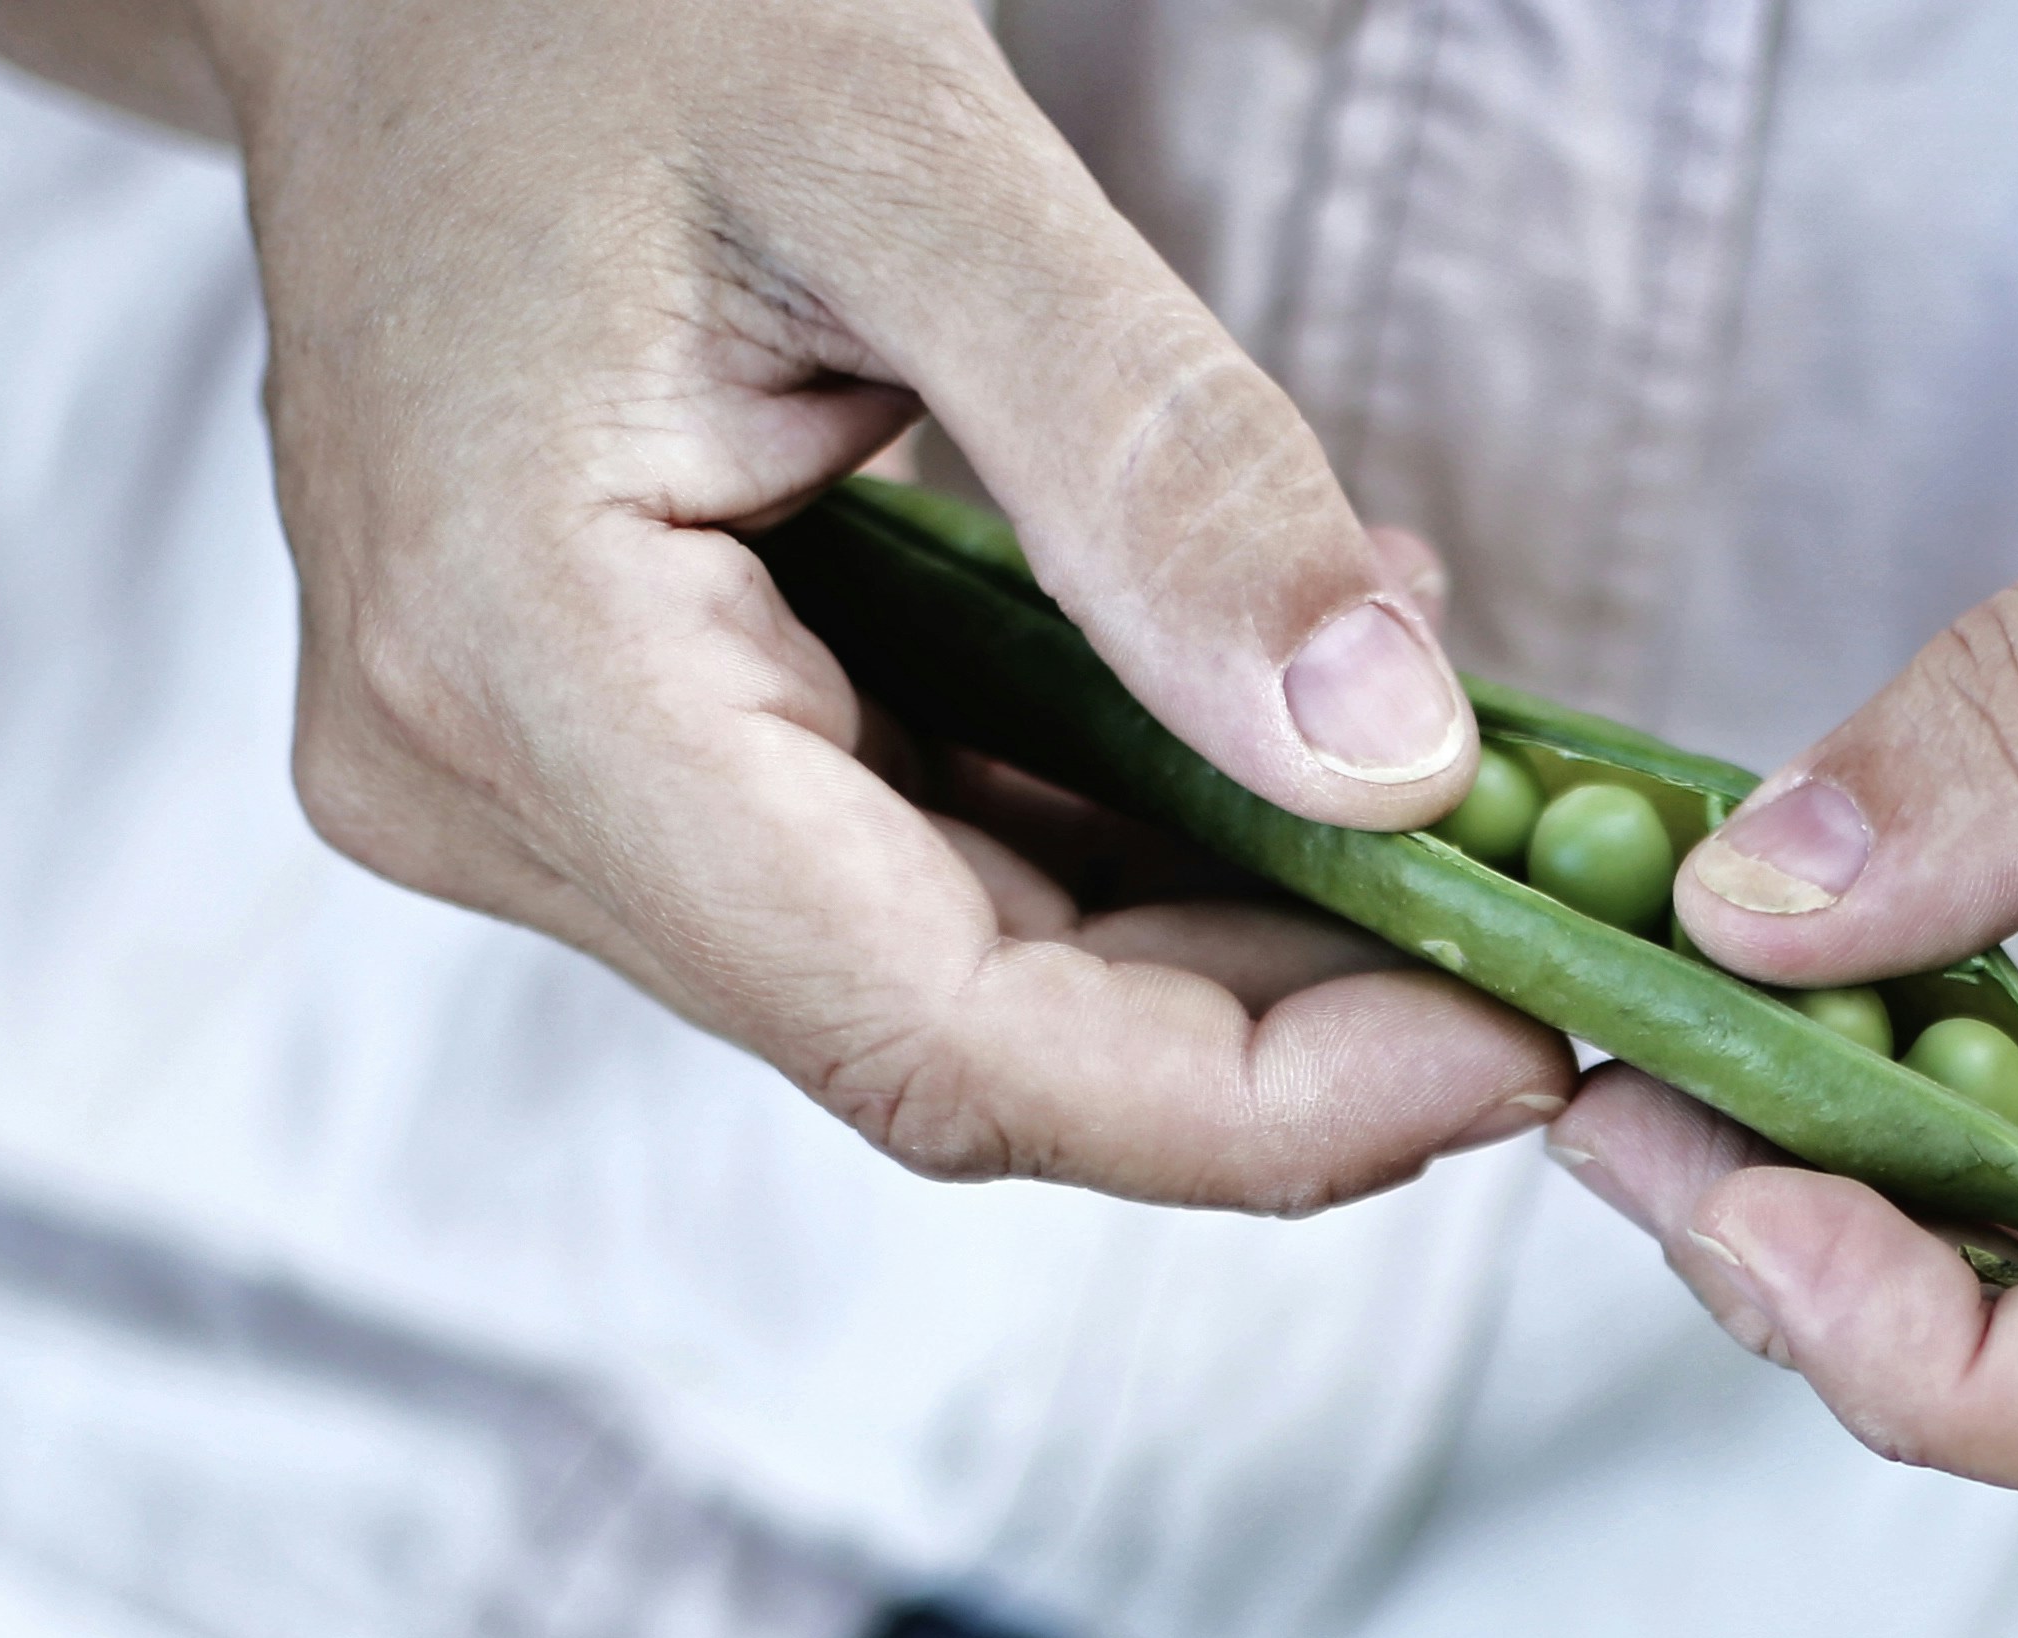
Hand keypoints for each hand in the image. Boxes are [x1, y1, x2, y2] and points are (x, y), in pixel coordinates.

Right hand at [159, 0, 1567, 1208]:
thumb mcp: (913, 157)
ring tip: (1441, 843)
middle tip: (1537, 963)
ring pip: (942, 993)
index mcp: (515, 669)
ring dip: (1210, 946)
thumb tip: (1394, 762)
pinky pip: (900, 886)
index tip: (1509, 1046)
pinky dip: (1112, 850)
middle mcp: (480, 789)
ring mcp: (523, 797)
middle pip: (949, 1046)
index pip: (932, 1032)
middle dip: (1268, 1036)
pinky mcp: (598, 771)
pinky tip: (1273, 765)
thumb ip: (1156, 462)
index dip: (1248, 1099)